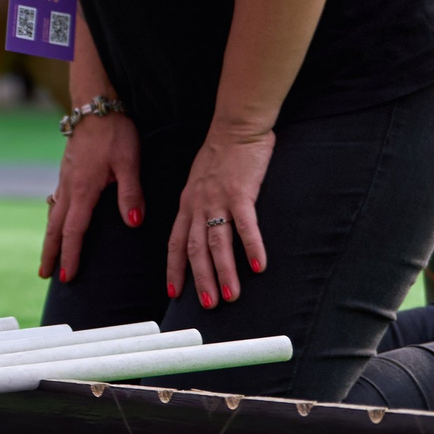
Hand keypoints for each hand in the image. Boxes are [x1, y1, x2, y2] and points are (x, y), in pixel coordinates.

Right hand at [40, 110, 142, 285]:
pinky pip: (56, 200)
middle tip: (44, 275)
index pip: (73, 229)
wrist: (95, 104)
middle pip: (54, 226)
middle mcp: (69, 186)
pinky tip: (56, 219)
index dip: (71, 254)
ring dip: (50, 236)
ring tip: (48, 255)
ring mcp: (65, 177)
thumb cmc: (115, 132)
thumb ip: (131, 193)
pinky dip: (54, 217)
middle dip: (50, 252)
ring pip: (53, 213)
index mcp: (83, 188)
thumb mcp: (129, 161)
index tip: (67, 276)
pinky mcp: (67, 170)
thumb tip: (132, 223)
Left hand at [169, 128, 273, 308]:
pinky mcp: (241, 192)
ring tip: (231, 296)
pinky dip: (251, 246)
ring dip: (223, 271)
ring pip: (217, 242)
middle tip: (207, 304)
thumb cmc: (220, 157)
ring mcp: (218, 199)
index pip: (175, 241)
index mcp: (187, 203)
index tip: (174, 292)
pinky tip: (259, 266)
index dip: (174, 268)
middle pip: (194, 248)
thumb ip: (199, 206)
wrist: (235, 128)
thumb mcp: (199, 183)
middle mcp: (198, 204)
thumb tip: (202, 230)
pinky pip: (245, 225)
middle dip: (200, 278)